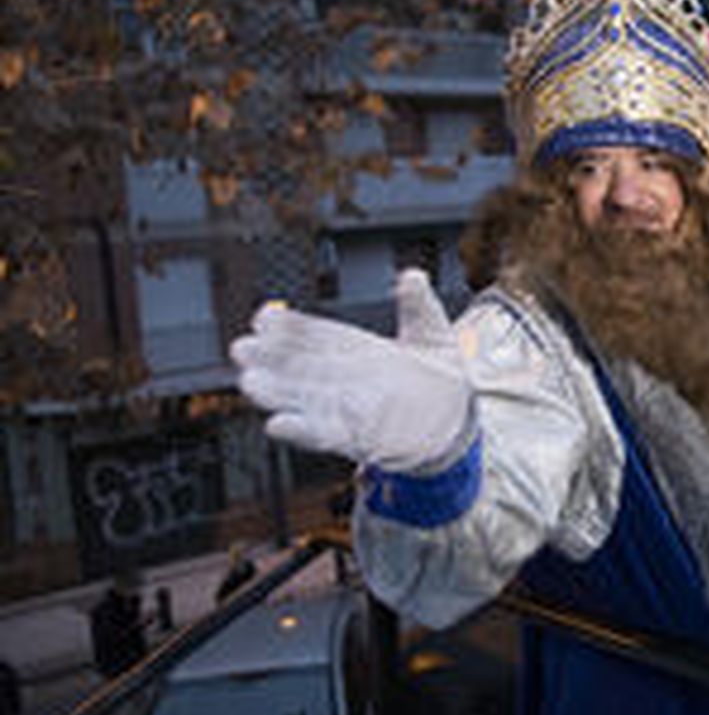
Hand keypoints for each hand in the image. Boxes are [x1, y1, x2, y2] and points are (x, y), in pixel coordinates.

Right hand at [230, 270, 471, 472]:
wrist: (458, 422)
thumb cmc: (441, 378)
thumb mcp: (433, 335)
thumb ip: (420, 307)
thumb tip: (413, 276)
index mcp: (359, 350)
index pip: (319, 335)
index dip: (291, 328)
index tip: (265, 318)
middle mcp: (346, 379)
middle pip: (302, 367)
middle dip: (272, 359)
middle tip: (243, 349)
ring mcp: (349, 410)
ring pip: (305, 401)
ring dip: (278, 394)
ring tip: (251, 384)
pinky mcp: (358, 438)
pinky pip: (326, 435)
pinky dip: (303, 431)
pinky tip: (279, 424)